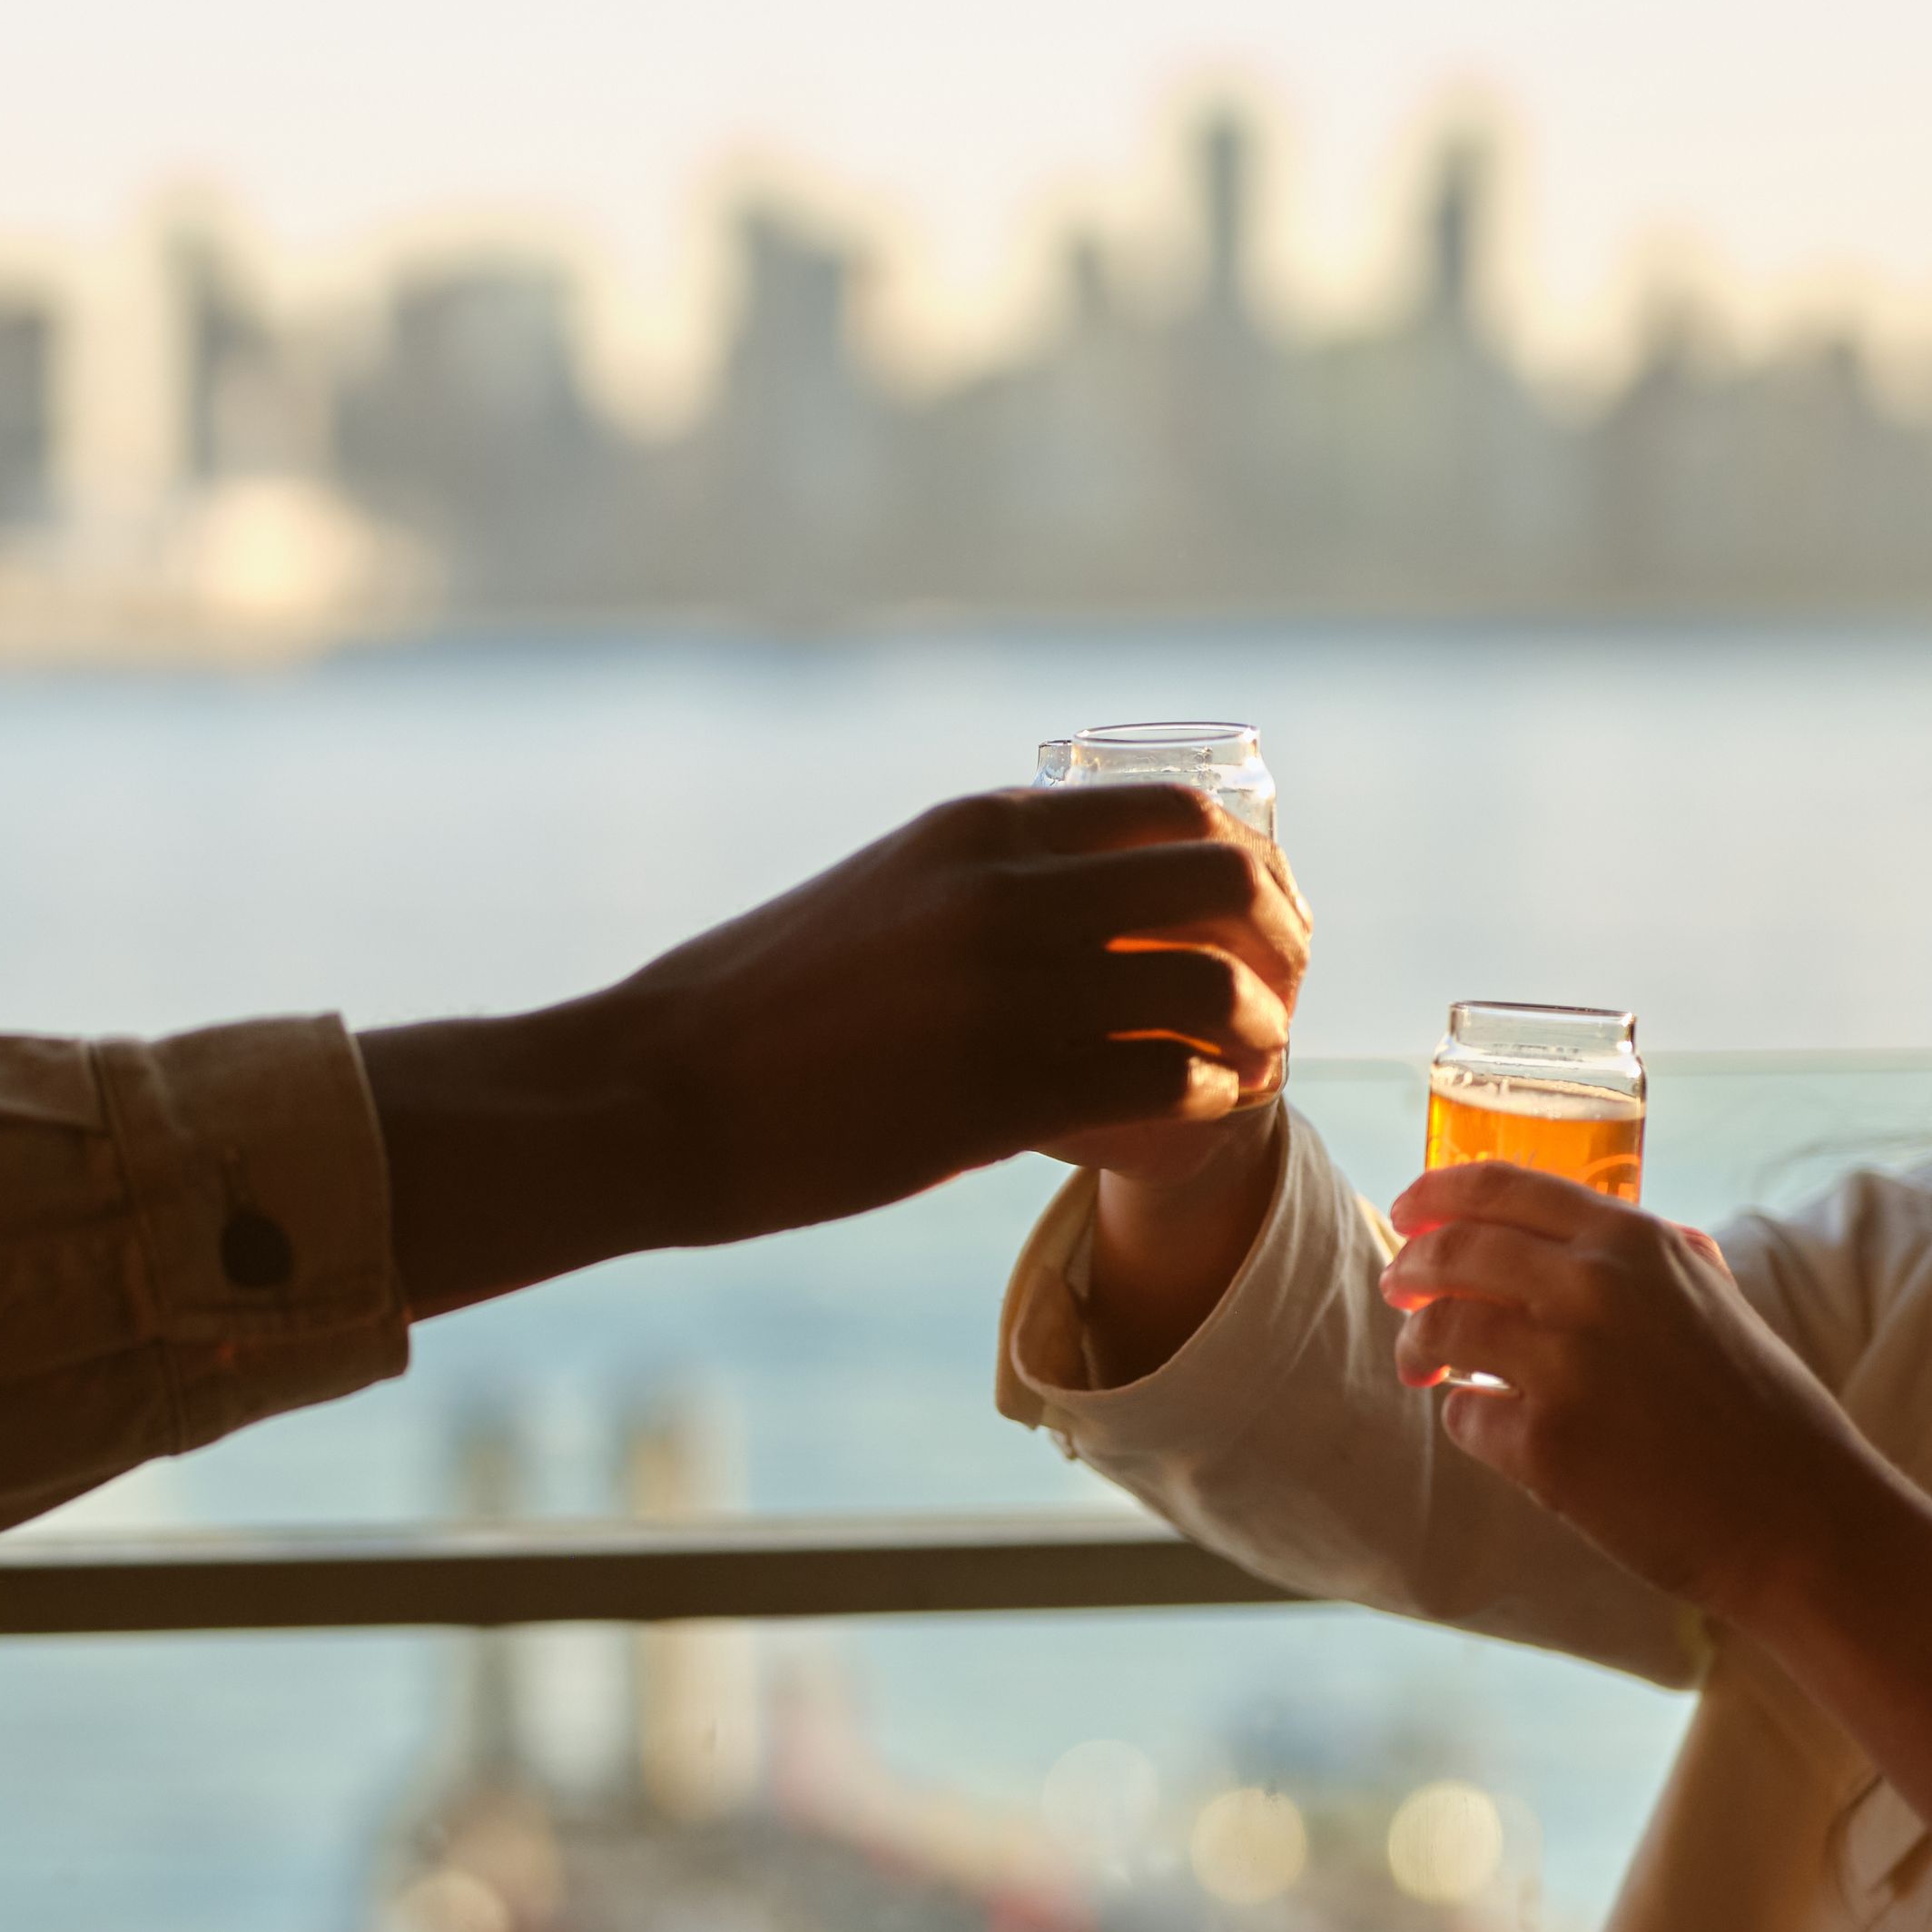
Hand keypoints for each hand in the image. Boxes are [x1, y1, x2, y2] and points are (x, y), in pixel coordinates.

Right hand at [368, 785, 1297, 1313]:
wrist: (649, 1094)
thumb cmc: (746, 1012)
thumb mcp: (874, 898)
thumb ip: (974, 891)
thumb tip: (1065, 913)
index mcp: (976, 828)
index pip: (1178, 810)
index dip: (1247, 868)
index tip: (1253, 924)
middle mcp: (1006, 889)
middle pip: (1228, 881)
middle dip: (1281, 942)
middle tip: (1275, 1000)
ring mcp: (1008, 989)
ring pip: (1218, 990)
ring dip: (1257, 1036)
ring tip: (1243, 1071)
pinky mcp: (1001, 1093)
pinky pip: (1172, 1087)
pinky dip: (1210, 1105)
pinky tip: (1191, 1121)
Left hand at [1380, 1161, 1912, 1627]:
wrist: (1802, 1521)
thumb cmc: (1766, 1416)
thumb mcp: (1717, 1301)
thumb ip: (1652, 1257)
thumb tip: (1587, 1231)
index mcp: (1635, 1243)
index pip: (1502, 1186)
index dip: (1437, 1194)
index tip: (1406, 1212)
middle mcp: (1594, 1288)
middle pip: (1452, 1250)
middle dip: (1409, 1268)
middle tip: (1398, 1289)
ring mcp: (1565, 1364)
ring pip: (1440, 1328)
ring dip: (1417, 1344)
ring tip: (1421, 1365)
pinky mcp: (1546, 1443)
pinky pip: (1465, 1415)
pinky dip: (1467, 1419)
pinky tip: (1497, 1432)